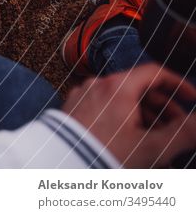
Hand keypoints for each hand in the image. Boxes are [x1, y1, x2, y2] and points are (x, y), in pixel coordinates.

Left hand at [62, 63, 195, 166]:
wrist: (59, 167)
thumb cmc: (103, 156)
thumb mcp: (151, 147)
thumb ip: (182, 133)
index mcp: (116, 86)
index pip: (155, 72)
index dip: (178, 84)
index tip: (191, 98)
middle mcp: (96, 85)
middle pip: (138, 87)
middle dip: (162, 107)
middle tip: (178, 127)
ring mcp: (81, 95)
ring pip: (121, 99)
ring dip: (143, 115)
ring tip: (156, 141)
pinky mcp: (72, 109)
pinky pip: (104, 107)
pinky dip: (122, 118)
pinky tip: (130, 141)